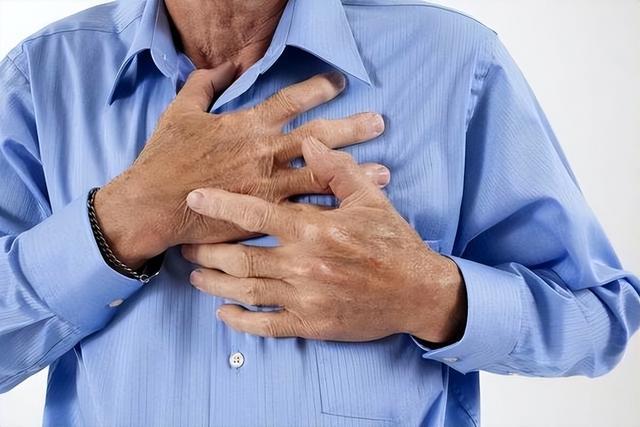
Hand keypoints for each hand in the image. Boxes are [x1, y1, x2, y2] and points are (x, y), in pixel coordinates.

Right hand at [95, 64, 388, 266]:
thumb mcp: (181, 111)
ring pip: (320, 175)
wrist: (152, 205)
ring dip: (353, 172)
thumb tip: (226, 63)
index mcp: (246, 125)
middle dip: (351, 128)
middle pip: (317, 137)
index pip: (289, 101)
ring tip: (385, 171)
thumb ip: (205, 83)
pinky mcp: (264, 215)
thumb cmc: (164, 158)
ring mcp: (267, 186)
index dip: (316, 88)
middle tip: (379, 123)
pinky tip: (350, 211)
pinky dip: (329, 208)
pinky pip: (304, 210)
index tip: (339, 83)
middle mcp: (264, 153)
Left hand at [182, 136, 466, 344]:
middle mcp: (303, 264)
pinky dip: (240, 321)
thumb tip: (309, 142)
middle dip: (207, 251)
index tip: (194, 198)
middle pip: (239, 258)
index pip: (256, 214)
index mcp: (314, 229)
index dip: (221, 204)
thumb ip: (335, 170)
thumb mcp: (370, 199)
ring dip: (214, 284)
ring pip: (247, 291)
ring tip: (195, 276)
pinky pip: (266, 326)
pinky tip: (223, 314)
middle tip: (187, 245)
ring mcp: (305, 297)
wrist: (418, 292)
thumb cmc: (392, 243)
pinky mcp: (311, 323)